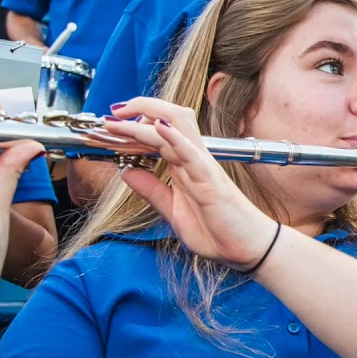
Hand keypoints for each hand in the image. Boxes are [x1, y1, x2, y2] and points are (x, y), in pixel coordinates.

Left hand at [105, 98, 277, 272]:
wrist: (247, 249)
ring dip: (147, 118)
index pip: (159, 131)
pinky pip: (192, 153)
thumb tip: (126, 171)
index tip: (109, 124)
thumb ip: (151, 190)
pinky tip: (159, 129)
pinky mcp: (210, 180)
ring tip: (120, 117)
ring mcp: (202, 166)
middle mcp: (194, 158)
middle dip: (140, 108)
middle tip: (111, 112)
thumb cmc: (218, 230)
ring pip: (177, 127)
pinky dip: (175, 138)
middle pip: (170, 117)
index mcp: (184, 164)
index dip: (134, 122)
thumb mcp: (172, 210)